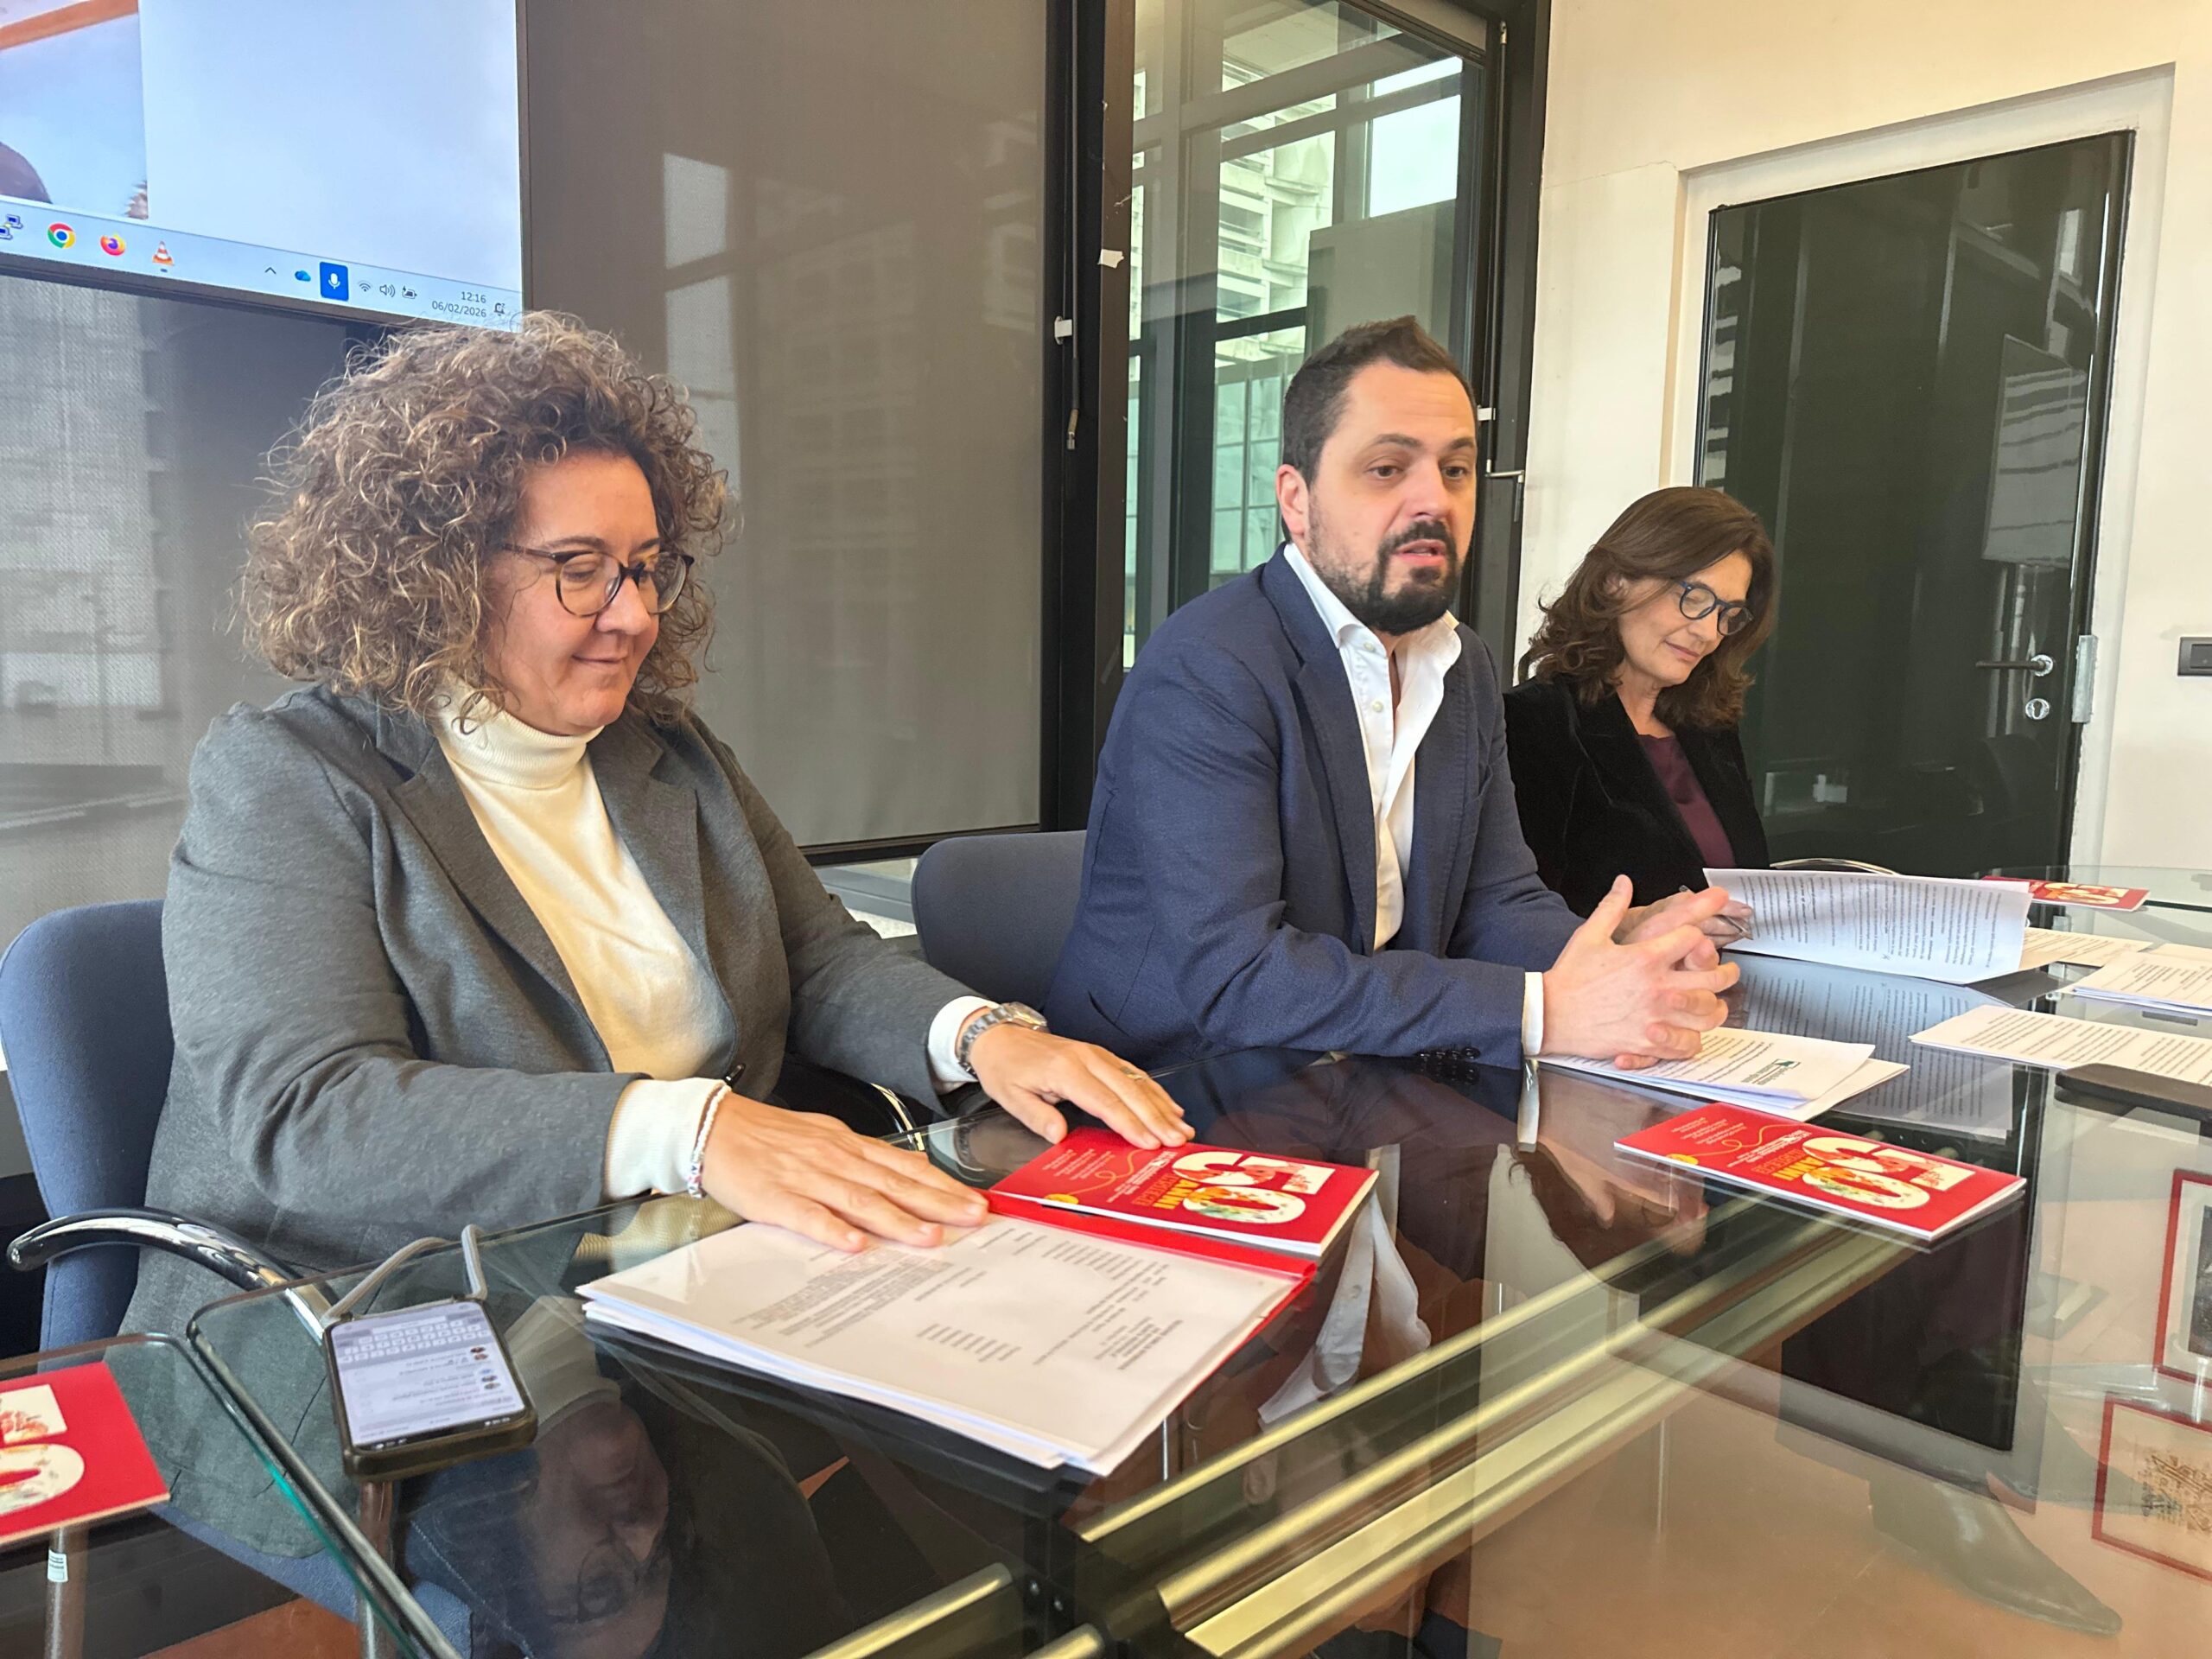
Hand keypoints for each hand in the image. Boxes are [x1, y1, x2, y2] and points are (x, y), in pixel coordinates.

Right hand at [698, 1092, 986, 1252]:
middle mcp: (834, 1158)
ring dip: (897, 1220)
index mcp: (846, 1145)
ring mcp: (806, 1177)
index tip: (974, 1199)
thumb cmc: (767, 1135)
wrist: (712, 1126)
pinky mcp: (775, 1197)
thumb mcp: (821, 1137)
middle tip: (972, 1219)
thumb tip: (899, 1175)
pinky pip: (808, 1216)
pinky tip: (854, 1245)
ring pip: (860, 1200)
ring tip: (929, 1237)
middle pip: (894, 1183)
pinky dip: (833, 1230)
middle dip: (937, 1203)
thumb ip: (859, 1159)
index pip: (905, 1165)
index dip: (942, 1184)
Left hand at [965, 1021, 1191, 1149]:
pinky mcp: (1101, 1055)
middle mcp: (1087, 1059)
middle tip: (1176, 1141)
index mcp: (1066, 1070)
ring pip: (1137, 1081)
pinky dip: (1154, 1091)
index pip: (1105, 1102)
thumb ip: (1037, 1117)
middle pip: (1129, 1092)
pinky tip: (1170, 1107)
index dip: (1130, 1123)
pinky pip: (1133, 1073)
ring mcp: (1097, 1055)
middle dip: (1156, 1118)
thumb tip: (1061, 1136)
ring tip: (1182, 1129)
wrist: (1000, 1036)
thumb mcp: (1011, 1097)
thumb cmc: (1006, 1068)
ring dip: (1162, 1106)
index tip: (1148, 1142)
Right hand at [1539, 876, 1737, 1065]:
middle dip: (1727, 973)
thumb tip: (1624, 882)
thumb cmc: (1569, 978)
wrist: (1550, 1015)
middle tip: (1729, 972)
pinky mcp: (1649, 1042)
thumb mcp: (1589, 935)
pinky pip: (1687, 1044)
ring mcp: (1656, 1016)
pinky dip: (1694, 1039)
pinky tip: (1691, 1032)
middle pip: (1713, 978)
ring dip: (1715, 1007)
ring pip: (1707, 1013)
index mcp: (1646, 957)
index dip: (1699, 935)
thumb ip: (1612, 907)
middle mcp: (1657, 987)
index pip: (1692, 939)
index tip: (1701, 939)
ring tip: (1716, 1003)